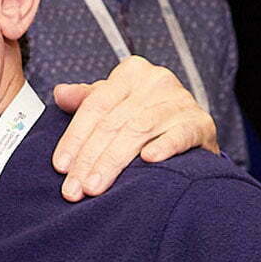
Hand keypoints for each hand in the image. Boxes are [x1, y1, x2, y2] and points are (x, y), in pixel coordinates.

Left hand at [50, 55, 218, 200]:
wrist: (189, 126)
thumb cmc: (143, 113)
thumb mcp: (112, 102)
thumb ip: (86, 99)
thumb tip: (60, 93)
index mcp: (130, 73)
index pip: (94, 106)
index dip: (74, 138)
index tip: (60, 167)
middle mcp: (156, 82)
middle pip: (113, 123)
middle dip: (89, 159)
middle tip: (74, 188)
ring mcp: (180, 101)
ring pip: (138, 130)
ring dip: (113, 161)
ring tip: (95, 186)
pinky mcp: (200, 123)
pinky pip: (180, 134)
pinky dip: (165, 146)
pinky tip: (149, 160)